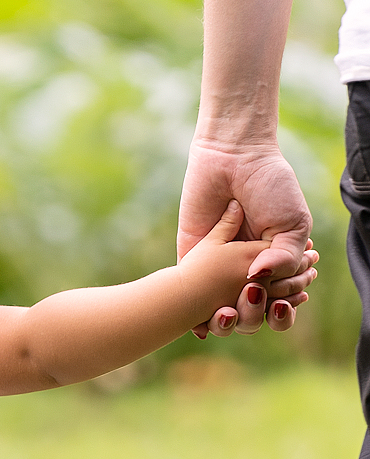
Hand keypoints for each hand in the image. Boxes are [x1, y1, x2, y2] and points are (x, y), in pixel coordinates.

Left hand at [178, 140, 312, 337]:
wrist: (234, 157)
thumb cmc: (270, 186)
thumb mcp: (291, 224)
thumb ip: (285, 258)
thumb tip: (258, 281)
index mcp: (277, 262)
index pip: (282, 300)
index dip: (285, 308)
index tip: (288, 299)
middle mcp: (247, 268)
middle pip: (252, 310)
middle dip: (257, 315)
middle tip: (259, 298)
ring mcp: (219, 264)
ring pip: (222, 307)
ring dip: (228, 319)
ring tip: (230, 309)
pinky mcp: (192, 255)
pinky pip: (191, 289)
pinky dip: (196, 313)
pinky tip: (201, 324)